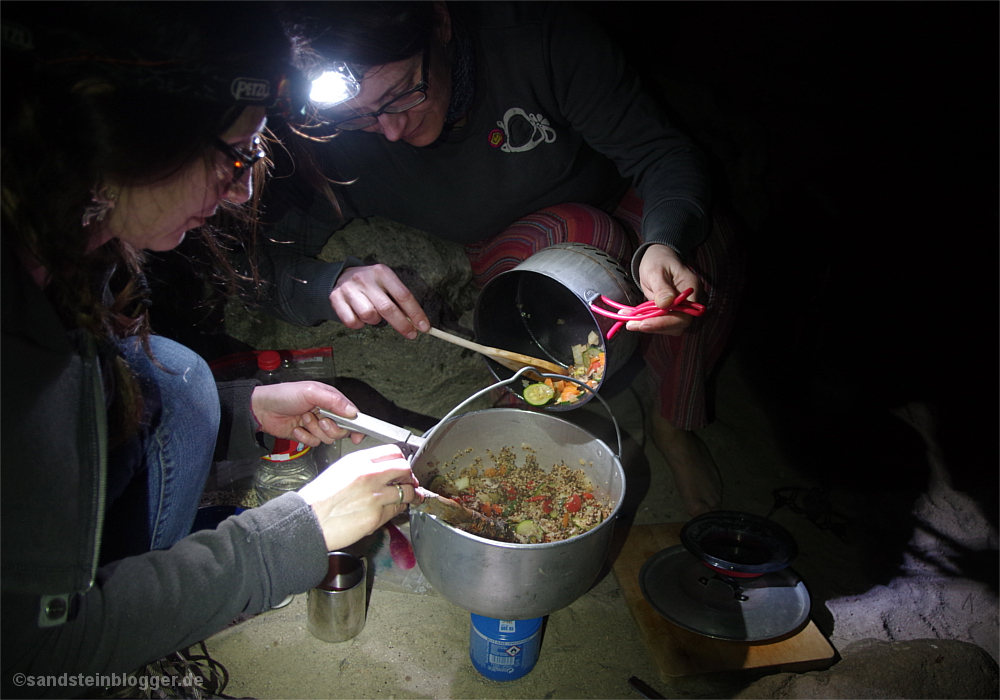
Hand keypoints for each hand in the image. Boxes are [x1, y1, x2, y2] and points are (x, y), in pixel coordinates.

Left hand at [251, 381, 364, 446]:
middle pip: (341, 429)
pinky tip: (297, 428)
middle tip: (319, 420)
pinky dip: (305, 437)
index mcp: (330, 400)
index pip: (351, 413)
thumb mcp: (311, 392)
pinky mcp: (306, 435)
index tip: (358, 435)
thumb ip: (334, 401)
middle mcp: (326, 413)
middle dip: (330, 427)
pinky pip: (314, 443)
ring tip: (303, 419)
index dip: (357, 425)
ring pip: (327, 438)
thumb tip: (352, 411)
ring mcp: (316, 425)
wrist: (262, 409)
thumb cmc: (284, 395)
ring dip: (314, 430)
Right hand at [298, 444, 420, 550]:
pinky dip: (399, 509)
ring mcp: (375, 496)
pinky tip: (395, 509)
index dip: (402, 460)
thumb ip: (362, 468)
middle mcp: (369, 475)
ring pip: (407, 491)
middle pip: (404, 468)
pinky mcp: (377, 516)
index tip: (403, 467)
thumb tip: (380, 470)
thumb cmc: (318, 498)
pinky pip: (397, 510)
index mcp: (359, 461)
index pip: (393, 452)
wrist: (308, 520)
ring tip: (411, 497)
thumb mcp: (339, 470)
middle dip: (409, 476)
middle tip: (409, 482)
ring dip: (411, 494)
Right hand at [330, 264, 430, 338]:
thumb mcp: (386, 284)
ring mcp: (349, 288)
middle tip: (411, 334)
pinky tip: (359, 316)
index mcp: (382, 272)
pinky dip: (359, 324)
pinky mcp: (335, 299)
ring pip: (369, 316)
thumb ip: (399, 300)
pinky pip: (352, 322)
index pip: (403, 295)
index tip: (424, 327)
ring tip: (374, 314)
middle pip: (387, 308)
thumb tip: (418, 322)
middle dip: (402, 325)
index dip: (415, 313)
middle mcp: (365, 278)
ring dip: (375, 321)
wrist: (341, 276)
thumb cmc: (371, 284)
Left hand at [631, 244, 702, 336]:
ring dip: (648, 325)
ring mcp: (683, 308)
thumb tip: (665, 305)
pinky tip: (633, 318)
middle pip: (677, 324)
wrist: (658, 257)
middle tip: (631, 324)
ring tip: (629, 320)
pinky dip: (648, 322)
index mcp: (692, 289)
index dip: (664, 323)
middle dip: (653, 326)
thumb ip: (661, 288)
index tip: (644, 324)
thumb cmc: (658, 260)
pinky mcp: (673, 311)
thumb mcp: (656, 271)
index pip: (684, 316)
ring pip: (669, 327)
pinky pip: (662, 322)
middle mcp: (691, 301)